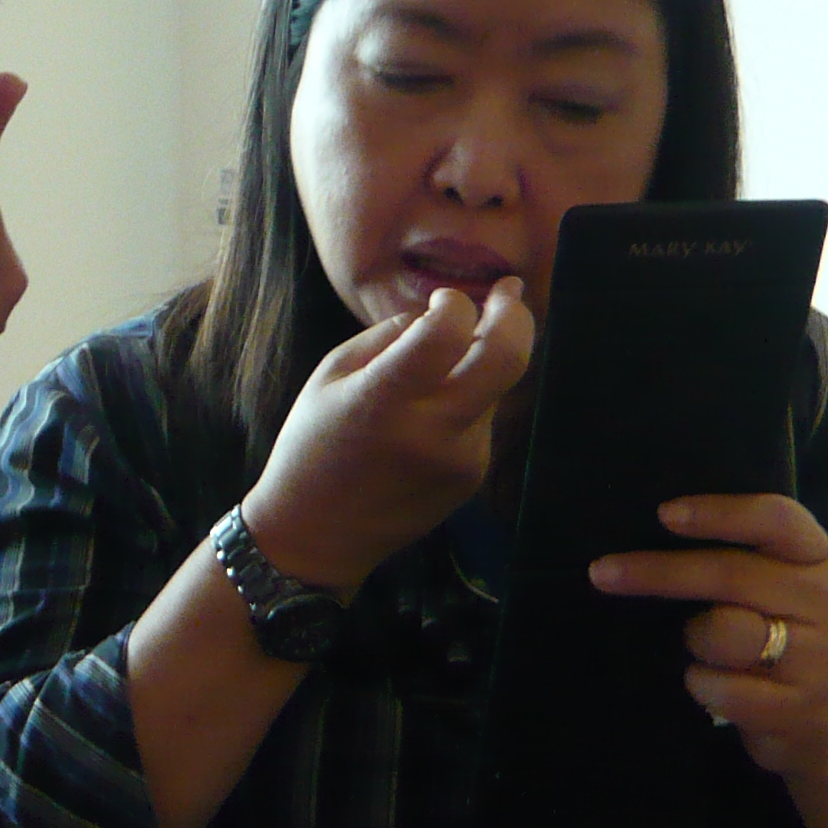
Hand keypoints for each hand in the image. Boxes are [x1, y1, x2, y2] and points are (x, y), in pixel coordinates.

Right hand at [239, 278, 532, 593]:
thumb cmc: (313, 446)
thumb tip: (442, 312)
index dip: (453, 303)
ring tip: (441, 368)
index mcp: (384, 400)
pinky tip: (429, 417)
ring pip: (495, 385)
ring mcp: (461, 458)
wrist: (317, 536)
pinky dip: (468, 401)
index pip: (448, 330)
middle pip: (507, 357)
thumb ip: (391, 335)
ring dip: (480, 361)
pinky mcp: (472, 475)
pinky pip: (483, 418)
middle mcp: (432, 430)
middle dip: (513, 314)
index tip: (442, 302)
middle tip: (507, 292)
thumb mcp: (331, 374)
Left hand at [590, 493, 827, 780]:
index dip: (718, 513)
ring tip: (700, 646)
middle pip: (730, 574)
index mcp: (819, 558)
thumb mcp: (778, 585)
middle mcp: (826, 602)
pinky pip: (720, 688)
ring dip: (693, 639)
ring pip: (723, 632)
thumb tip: (652, 528)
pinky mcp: (794, 709)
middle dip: (658, 572)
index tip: (662, 514)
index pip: (776, 518)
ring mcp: (816, 659)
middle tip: (601, 572)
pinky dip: (700, 684)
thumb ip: (738, 554)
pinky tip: (711, 684)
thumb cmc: (782, 634)